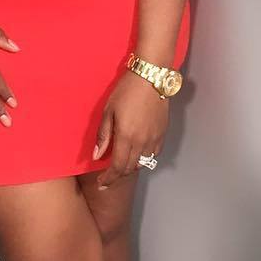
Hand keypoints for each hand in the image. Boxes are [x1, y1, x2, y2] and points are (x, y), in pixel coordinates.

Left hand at [92, 70, 167, 187]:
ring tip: (121, 165)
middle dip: (118, 175)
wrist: (151, 77)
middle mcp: (142, 142)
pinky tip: (137, 155)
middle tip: (108, 177)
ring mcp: (154, 138)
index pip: (117, 167)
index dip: (109, 178)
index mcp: (126, 136)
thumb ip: (103, 135)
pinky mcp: (162, 134)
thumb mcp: (108, 111)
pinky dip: (144, 159)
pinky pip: (153, 154)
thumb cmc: (126, 91)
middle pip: (130, 168)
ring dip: (131, 167)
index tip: (101, 183)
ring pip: (143, 163)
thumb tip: (97, 155)